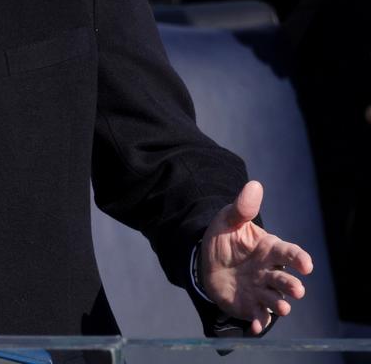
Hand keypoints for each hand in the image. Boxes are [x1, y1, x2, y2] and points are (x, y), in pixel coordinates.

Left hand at [200, 180, 312, 334]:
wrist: (206, 260)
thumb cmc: (225, 238)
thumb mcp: (228, 219)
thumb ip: (242, 207)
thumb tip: (254, 185)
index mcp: (270, 249)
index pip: (289, 253)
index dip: (299, 258)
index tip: (306, 264)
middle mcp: (270, 271)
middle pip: (286, 279)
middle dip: (292, 285)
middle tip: (296, 289)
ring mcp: (262, 290)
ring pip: (276, 300)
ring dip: (281, 304)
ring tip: (283, 307)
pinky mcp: (250, 305)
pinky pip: (258, 316)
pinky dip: (258, 323)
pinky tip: (254, 327)